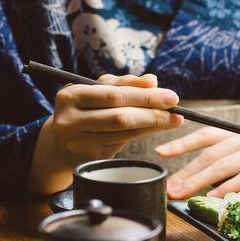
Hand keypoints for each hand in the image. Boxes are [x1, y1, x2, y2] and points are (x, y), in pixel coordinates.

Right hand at [51, 73, 184, 166]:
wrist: (62, 141)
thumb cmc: (87, 107)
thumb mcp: (99, 89)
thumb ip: (126, 84)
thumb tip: (152, 81)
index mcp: (70, 96)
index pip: (114, 95)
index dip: (146, 97)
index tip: (171, 97)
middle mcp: (69, 121)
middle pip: (121, 117)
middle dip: (153, 113)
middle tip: (177, 111)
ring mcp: (78, 143)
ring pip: (124, 134)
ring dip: (153, 126)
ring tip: (173, 120)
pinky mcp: (88, 160)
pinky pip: (122, 145)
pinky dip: (142, 136)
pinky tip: (155, 129)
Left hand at [156, 122, 239, 199]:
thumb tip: (209, 174)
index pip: (210, 133)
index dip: (184, 142)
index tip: (162, 153)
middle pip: (214, 150)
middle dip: (187, 169)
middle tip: (169, 186)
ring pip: (228, 162)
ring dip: (202, 179)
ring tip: (184, 194)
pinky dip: (232, 185)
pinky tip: (217, 195)